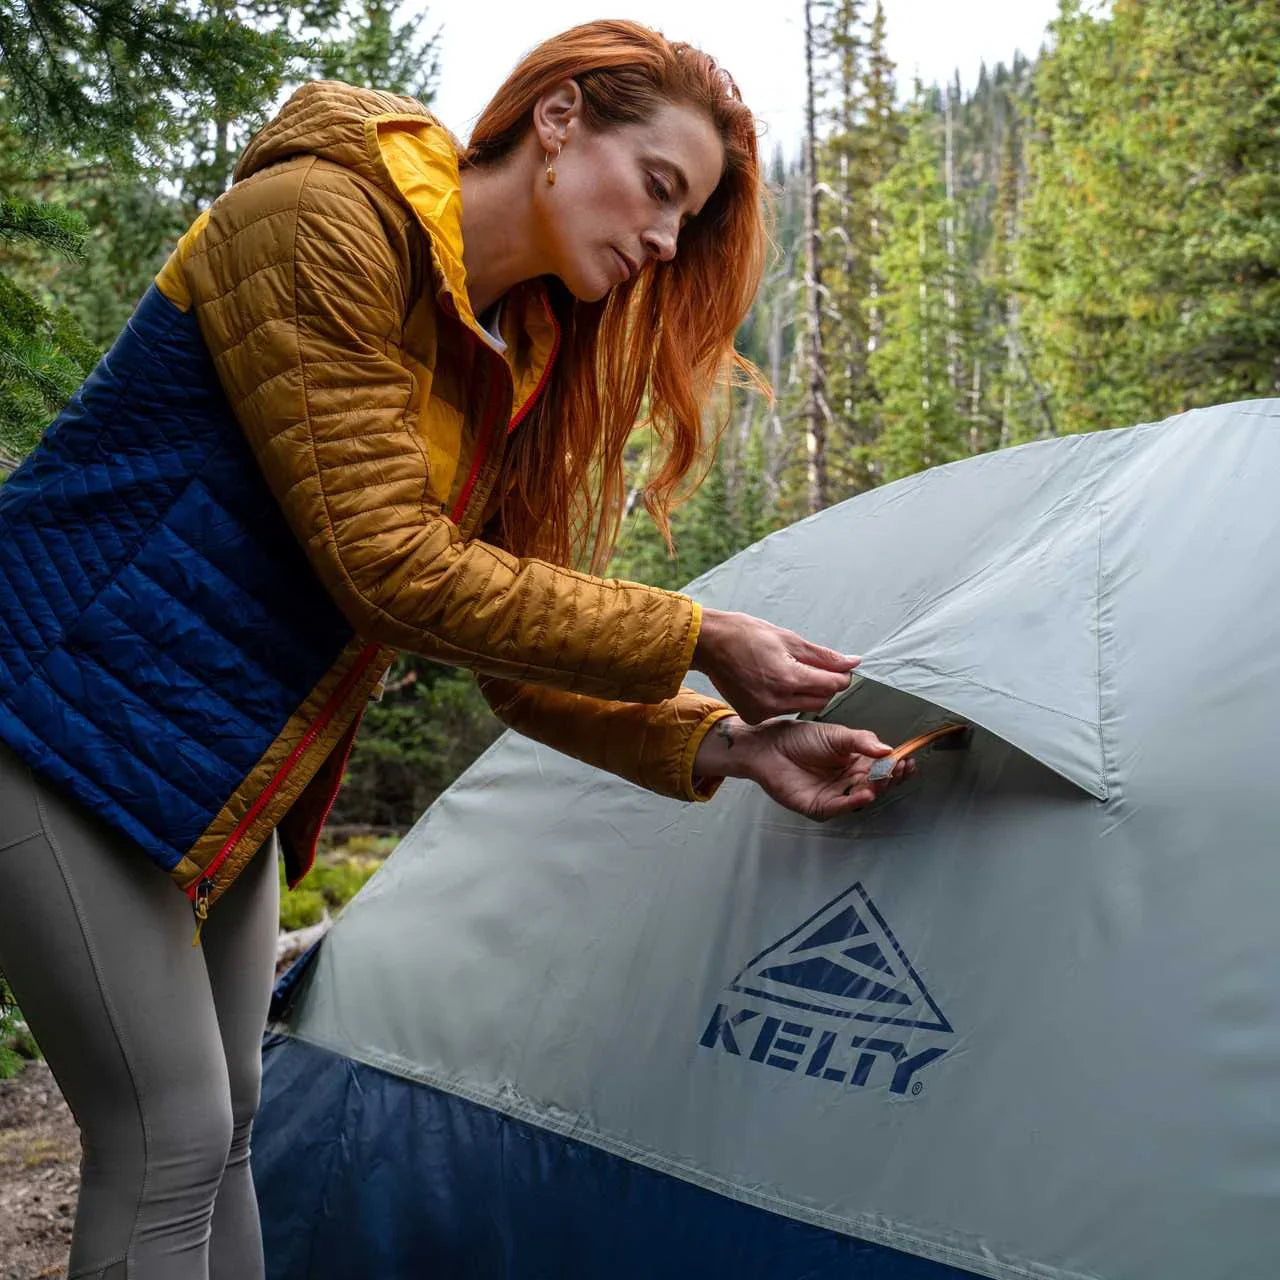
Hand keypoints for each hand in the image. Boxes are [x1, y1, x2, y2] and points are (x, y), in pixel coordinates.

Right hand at [691, 608, 858, 723]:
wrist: (710, 644)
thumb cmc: (745, 635)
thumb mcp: (789, 639)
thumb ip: (824, 656)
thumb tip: (852, 662)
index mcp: (788, 678)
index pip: (832, 685)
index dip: (840, 676)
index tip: (839, 669)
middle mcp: (776, 700)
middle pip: (821, 701)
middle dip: (823, 686)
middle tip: (812, 669)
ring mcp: (763, 711)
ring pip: (802, 708)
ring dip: (804, 693)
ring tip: (787, 672)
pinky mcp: (753, 716)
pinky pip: (782, 712)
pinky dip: (784, 700)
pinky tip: (771, 684)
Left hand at [694, 717, 913, 820]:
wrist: (769, 747)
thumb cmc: (800, 738)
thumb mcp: (836, 734)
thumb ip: (861, 741)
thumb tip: (887, 749)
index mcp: (855, 762)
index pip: (882, 767)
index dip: (896, 766)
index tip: (908, 760)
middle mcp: (848, 781)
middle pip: (876, 783)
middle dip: (890, 777)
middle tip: (899, 768)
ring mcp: (835, 795)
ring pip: (862, 796)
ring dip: (876, 789)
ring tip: (883, 778)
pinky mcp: (819, 806)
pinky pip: (840, 807)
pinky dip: (853, 802)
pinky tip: (864, 793)